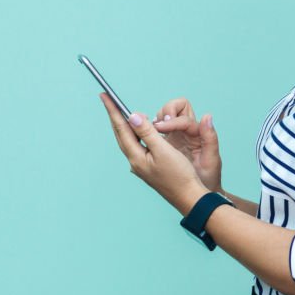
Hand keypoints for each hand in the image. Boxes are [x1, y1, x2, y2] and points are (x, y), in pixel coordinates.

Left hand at [99, 93, 208, 214]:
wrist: (189, 197)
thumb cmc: (180, 175)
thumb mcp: (164, 150)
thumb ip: (147, 132)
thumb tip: (131, 117)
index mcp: (136, 157)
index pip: (122, 128)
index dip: (113, 111)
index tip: (105, 96)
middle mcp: (135, 162)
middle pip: (122, 134)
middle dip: (115, 116)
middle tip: (108, 100)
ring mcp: (141, 166)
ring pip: (128, 141)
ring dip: (124, 125)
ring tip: (119, 111)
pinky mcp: (149, 168)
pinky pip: (137, 146)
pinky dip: (135, 134)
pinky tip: (138, 131)